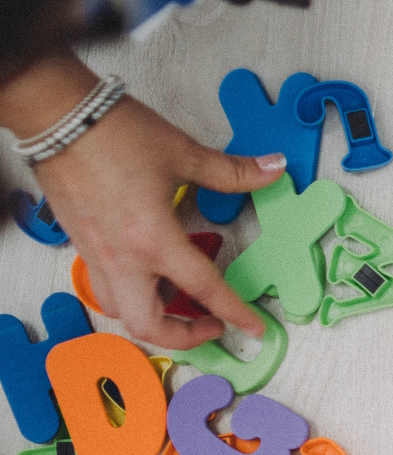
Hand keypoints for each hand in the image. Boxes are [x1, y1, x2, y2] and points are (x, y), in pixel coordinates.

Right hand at [1, 51, 282, 349]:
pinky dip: (130, 294)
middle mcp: (122, 258)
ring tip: (182, 304)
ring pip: (121, 310)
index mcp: (154, 240)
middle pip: (148, 324)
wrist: (59, 118)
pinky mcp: (82, 244)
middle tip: (211, 325)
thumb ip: (231, 171)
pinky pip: (104, 286)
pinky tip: (150, 274)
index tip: (253, 328)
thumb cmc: (115, 135)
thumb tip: (272, 169)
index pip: (204, 289)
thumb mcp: (184, 153)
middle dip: (183, 336)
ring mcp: (97, 255)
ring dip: (152, 318)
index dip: (235, 312)